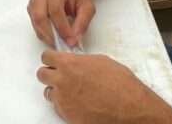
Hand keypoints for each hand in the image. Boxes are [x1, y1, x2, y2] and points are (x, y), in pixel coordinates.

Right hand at [27, 0, 94, 48]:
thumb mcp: (88, 7)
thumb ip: (83, 22)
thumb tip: (74, 38)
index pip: (55, 10)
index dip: (62, 28)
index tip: (70, 40)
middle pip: (40, 16)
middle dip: (51, 34)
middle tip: (62, 45)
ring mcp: (35, 1)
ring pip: (36, 22)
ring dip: (47, 36)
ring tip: (60, 42)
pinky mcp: (32, 8)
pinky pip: (34, 24)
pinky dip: (43, 33)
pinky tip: (54, 36)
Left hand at [37, 52, 168, 123]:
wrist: (129, 107)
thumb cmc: (120, 84)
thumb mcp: (101, 61)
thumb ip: (81, 61)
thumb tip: (76, 62)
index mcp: (69, 64)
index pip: (46, 56)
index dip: (51, 58)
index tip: (54, 60)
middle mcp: (62, 81)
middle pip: (42, 74)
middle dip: (50, 73)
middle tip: (60, 75)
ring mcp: (63, 100)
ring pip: (49, 92)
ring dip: (57, 90)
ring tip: (72, 91)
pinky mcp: (66, 115)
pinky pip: (58, 107)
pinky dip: (64, 105)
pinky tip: (77, 102)